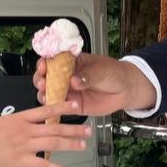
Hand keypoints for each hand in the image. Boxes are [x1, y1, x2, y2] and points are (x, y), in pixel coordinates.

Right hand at [0, 101, 89, 166]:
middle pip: (56, 128)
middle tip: (87, 130)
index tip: (76, 107)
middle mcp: (26, 130)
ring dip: (71, 144)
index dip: (63, 108)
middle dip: (74, 129)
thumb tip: (22, 128)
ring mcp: (24, 146)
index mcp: (19, 118)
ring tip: (83, 145)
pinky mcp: (20, 161)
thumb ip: (13, 126)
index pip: (46, 110)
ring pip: (54, 144)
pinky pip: (44, 166)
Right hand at [32, 54, 154, 114]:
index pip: (54, 60)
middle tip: (42, 81)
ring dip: (44, 92)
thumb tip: (75, 81)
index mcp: (72, 62)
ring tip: (45, 93)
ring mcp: (69, 91)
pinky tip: (53, 104)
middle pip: (46, 77)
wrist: (126, 90)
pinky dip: (53, 106)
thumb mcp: (101, 70)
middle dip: (41, 78)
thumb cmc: (114, 74)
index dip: (45, 62)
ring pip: (49, 92)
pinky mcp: (73, 105)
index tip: (43, 65)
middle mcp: (67, 76)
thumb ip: (87, 75)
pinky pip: (59, 106)